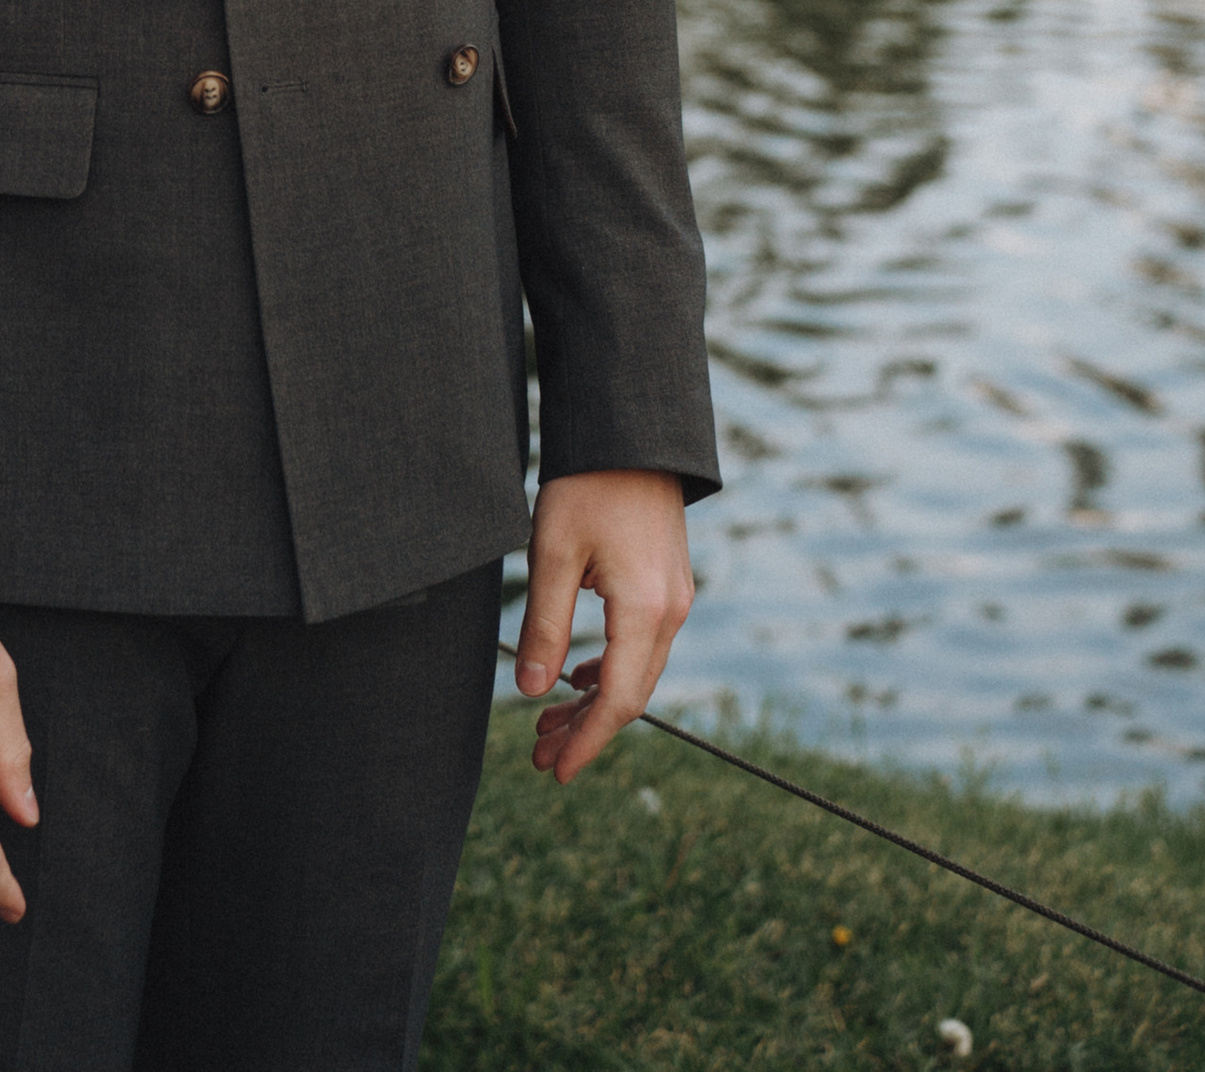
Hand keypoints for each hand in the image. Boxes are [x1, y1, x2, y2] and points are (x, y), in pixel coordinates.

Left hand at [515, 469, 692, 785]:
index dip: (586, 741)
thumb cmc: (587, 484)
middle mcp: (670, 612)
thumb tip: (530, 691)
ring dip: (594, 702)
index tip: (555, 771)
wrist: (630, 433)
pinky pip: (643, 646)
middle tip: (538, 756)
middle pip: (630, 695)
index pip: (617, 700)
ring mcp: (674, 598)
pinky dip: (609, 671)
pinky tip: (576, 678)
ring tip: (547, 722)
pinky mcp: (667, 583)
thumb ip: (544, 626)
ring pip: (637, 672)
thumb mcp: (552, 553)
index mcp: (644, 611)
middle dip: (585, 730)